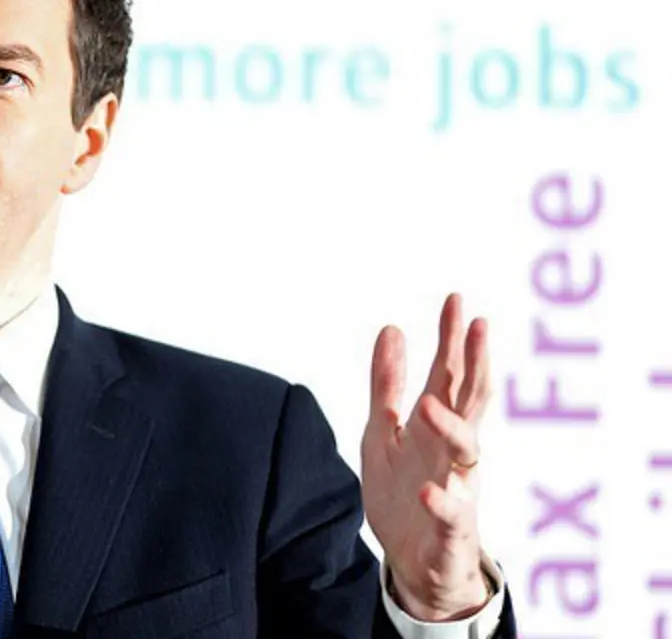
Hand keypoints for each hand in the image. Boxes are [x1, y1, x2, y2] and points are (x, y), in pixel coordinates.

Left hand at [361, 294, 491, 620]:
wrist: (414, 562)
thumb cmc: (405, 489)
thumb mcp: (384, 430)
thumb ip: (387, 385)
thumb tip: (391, 328)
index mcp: (436, 425)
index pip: (449, 374)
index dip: (453, 338)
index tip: (456, 299)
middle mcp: (454, 450)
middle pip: (470, 400)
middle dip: (475, 363)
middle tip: (477, 324)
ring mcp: (458, 487)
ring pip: (466, 451)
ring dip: (450, 426)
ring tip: (427, 404)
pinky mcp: (450, 528)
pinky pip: (450, 513)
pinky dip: (440, 500)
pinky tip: (426, 488)